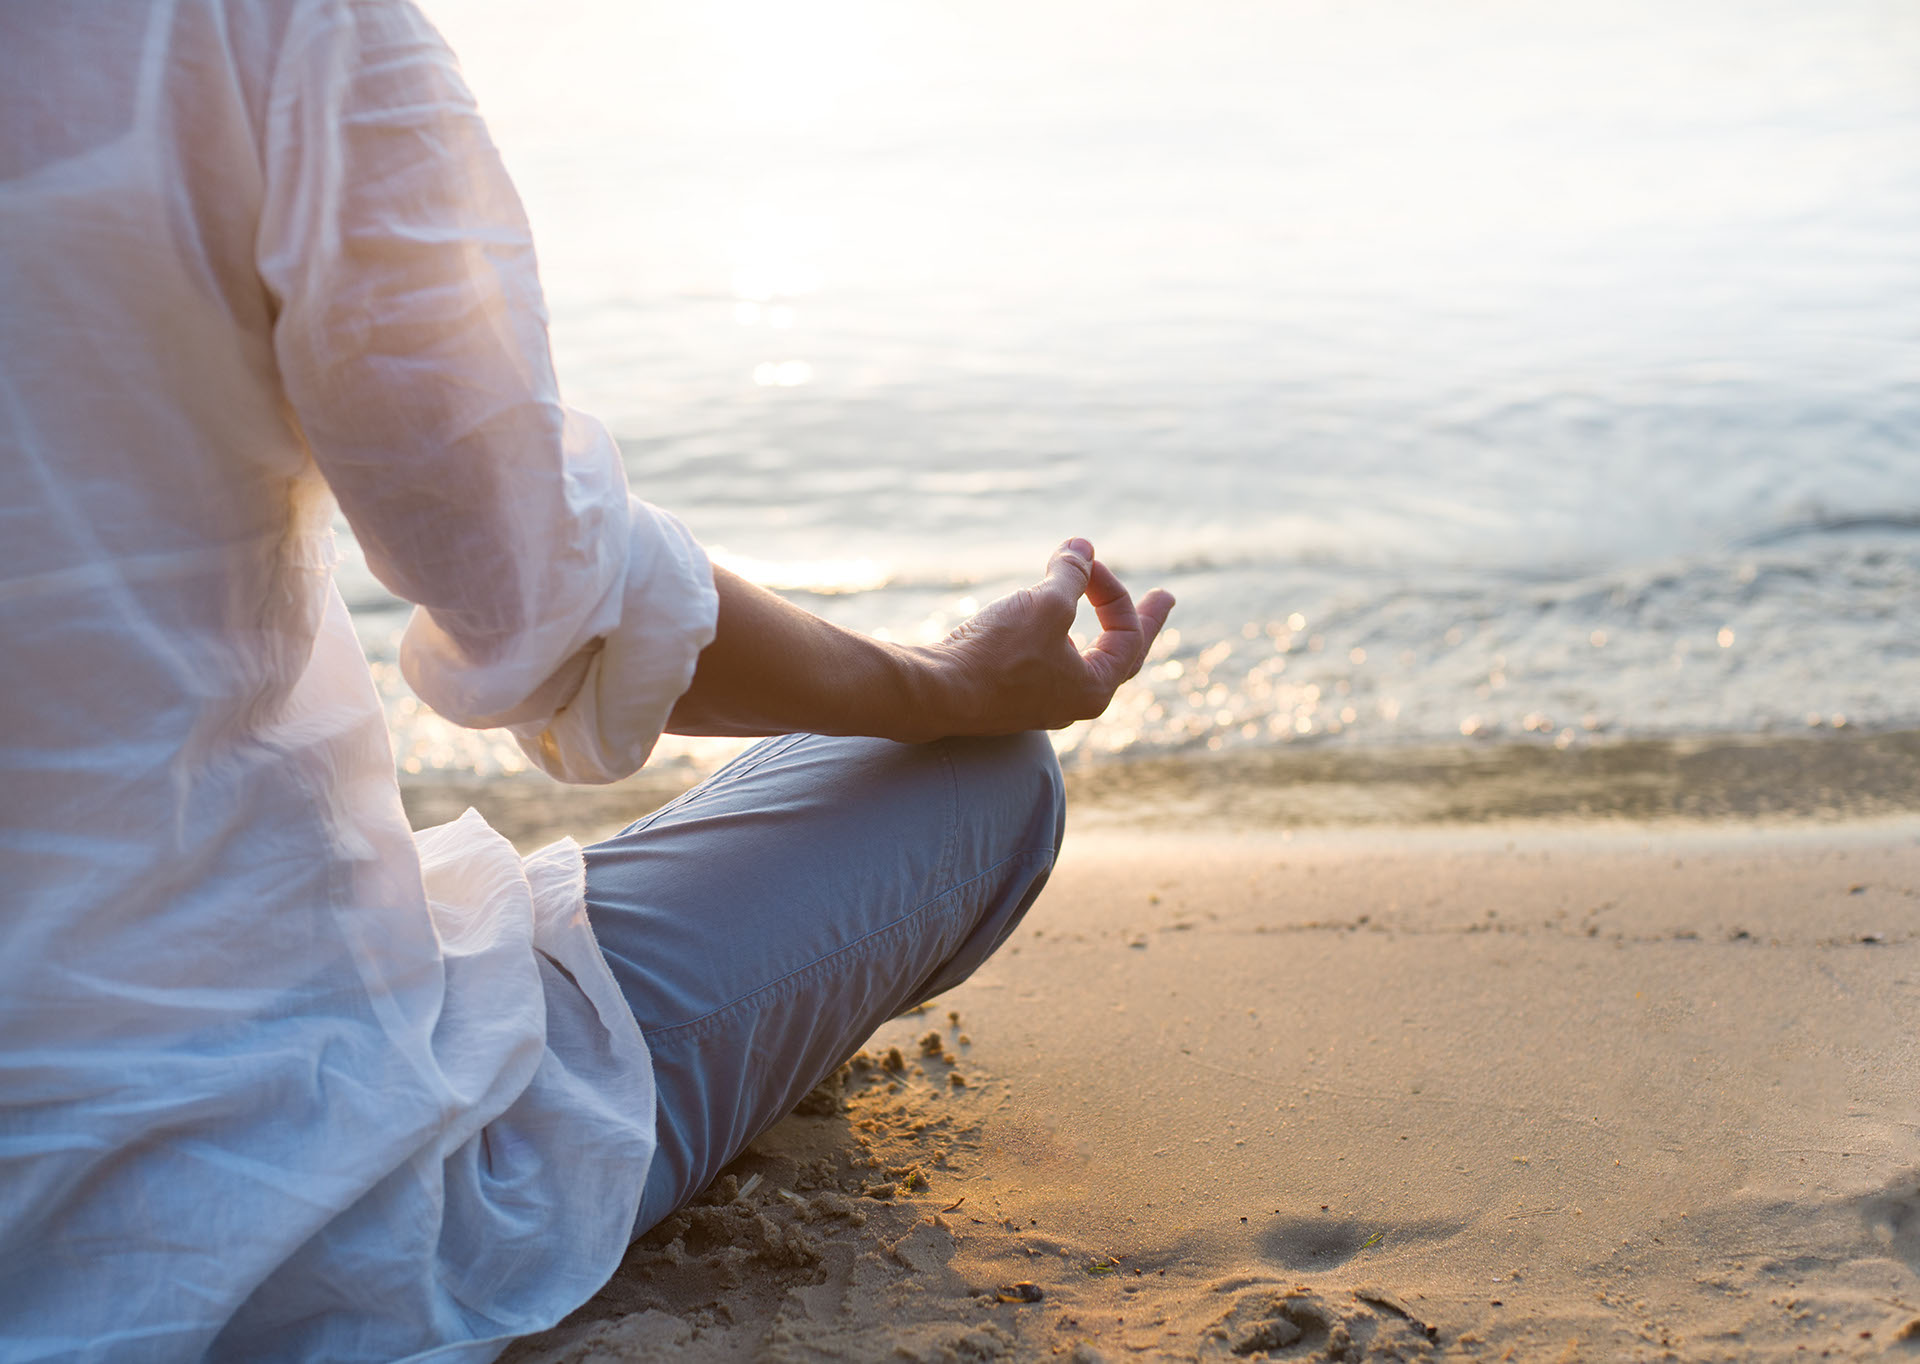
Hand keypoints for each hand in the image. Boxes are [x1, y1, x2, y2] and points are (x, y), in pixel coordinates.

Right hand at [927, 538, 1174, 734]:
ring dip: (1089, 624)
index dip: (1114, 590)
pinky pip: (1045, 662)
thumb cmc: (997, 654)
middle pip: (1118, 655)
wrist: (935, 692)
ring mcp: (1039, 703)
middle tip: (1165, 599)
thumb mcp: (1046, 603)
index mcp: (1094, 689)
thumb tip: (1082, 548)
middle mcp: (1072, 703)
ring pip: (1078, 658)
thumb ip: (1072, 574)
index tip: (1086, 560)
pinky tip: (1045, 624)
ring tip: (1099, 604)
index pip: (1127, 635)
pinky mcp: (1007, 695)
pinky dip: (1054, 634)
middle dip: (1138, 621)